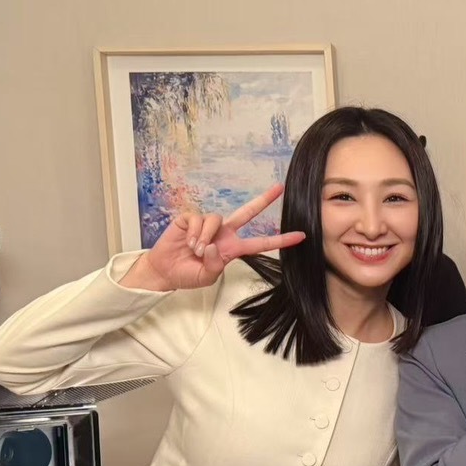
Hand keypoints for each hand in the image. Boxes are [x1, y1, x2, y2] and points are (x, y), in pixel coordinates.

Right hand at [126, 184, 305, 291]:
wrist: (164, 271)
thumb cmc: (188, 274)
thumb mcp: (207, 277)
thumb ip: (216, 265)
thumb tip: (215, 246)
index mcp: (234, 248)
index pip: (261, 243)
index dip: (280, 240)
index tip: (301, 236)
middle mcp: (225, 232)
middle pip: (248, 212)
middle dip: (264, 200)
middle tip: (280, 188)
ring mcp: (209, 224)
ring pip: (216, 219)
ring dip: (205, 237)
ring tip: (196, 250)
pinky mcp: (191, 218)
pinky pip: (199, 218)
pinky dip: (194, 232)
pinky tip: (187, 241)